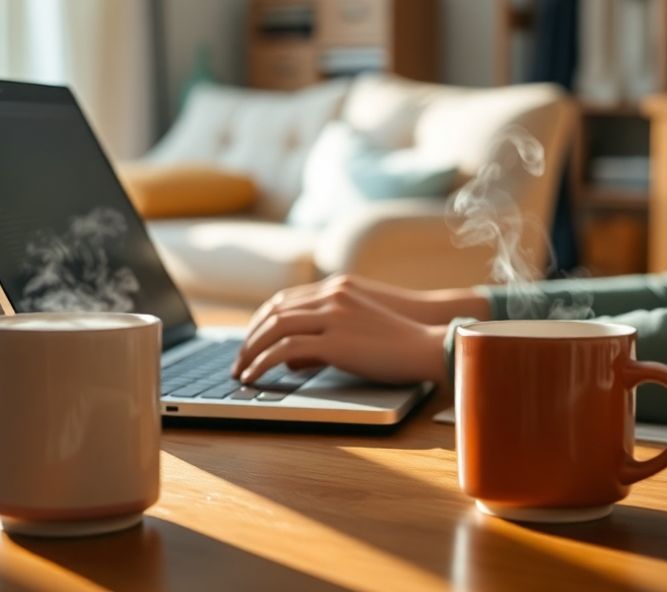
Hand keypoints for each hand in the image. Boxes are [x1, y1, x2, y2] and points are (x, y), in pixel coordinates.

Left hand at [231, 281, 448, 385]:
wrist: (429, 345)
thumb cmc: (399, 345)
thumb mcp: (356, 332)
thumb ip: (323, 338)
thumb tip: (291, 360)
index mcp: (337, 289)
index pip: (284, 300)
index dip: (260, 321)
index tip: (249, 341)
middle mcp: (331, 296)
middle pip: (274, 311)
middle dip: (250, 337)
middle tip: (238, 360)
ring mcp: (333, 315)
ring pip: (274, 328)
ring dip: (250, 350)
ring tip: (239, 373)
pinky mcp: (335, 340)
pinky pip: (285, 349)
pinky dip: (262, 362)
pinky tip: (253, 377)